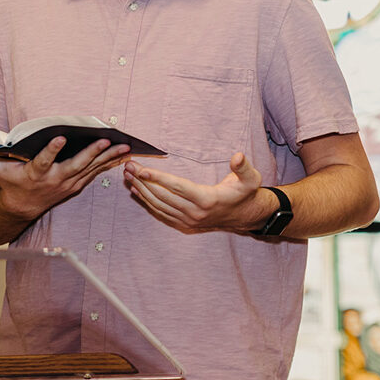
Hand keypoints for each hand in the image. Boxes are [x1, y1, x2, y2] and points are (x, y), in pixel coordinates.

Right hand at [0, 134, 129, 220]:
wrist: (19, 209)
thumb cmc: (7, 183)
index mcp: (34, 174)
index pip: (44, 161)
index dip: (52, 150)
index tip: (62, 138)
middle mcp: (54, 181)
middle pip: (76, 166)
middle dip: (92, 154)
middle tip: (106, 140)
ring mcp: (67, 184)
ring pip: (91, 169)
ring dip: (109, 158)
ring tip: (125, 145)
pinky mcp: (76, 185)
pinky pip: (96, 173)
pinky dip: (110, 163)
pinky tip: (124, 153)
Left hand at [123, 152, 267, 232]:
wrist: (245, 216)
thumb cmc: (245, 193)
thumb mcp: (250, 179)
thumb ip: (243, 167)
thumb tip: (237, 156)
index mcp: (207, 200)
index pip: (177, 187)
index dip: (158, 178)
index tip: (142, 169)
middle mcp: (194, 213)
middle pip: (163, 195)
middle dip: (143, 180)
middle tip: (128, 166)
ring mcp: (187, 220)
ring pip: (158, 205)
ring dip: (141, 189)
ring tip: (128, 175)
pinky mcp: (183, 224)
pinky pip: (160, 212)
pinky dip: (147, 201)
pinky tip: (137, 190)